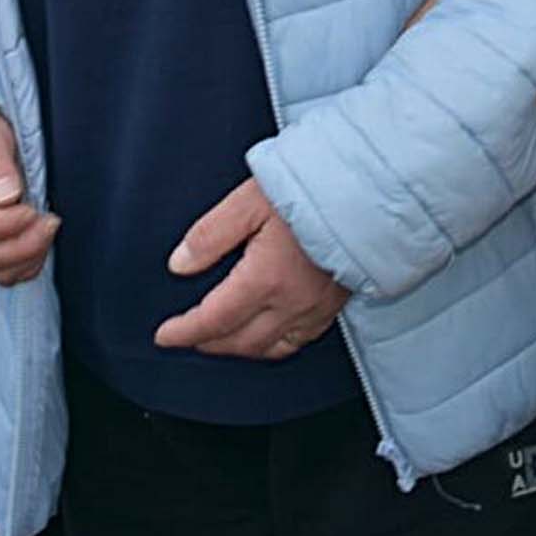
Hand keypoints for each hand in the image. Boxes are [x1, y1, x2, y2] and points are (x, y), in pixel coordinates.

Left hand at [154, 176, 350, 360]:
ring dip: (242, 348)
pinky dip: (276, 344)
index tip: (165, 335)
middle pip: (241, 342)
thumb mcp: (249, 201)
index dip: (184, 331)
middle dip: (209, 344)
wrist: (371, 189)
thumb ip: (211, 236)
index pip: (214, 320)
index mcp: (265, 279)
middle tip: (188, 337)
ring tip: (222, 339)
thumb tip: (179, 264)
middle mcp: (292, 303)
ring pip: (272, 348)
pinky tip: (269, 332)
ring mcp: (318, 307)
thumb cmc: (314, 187)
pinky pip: (302, 340)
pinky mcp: (336, 303)